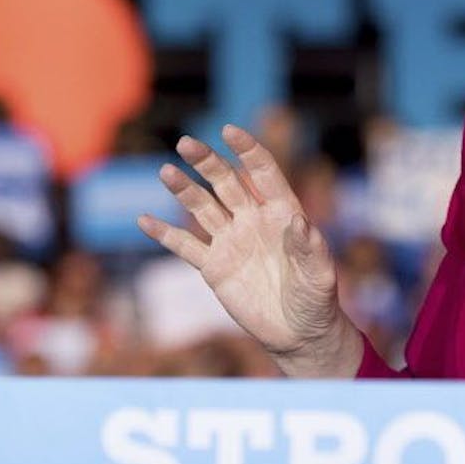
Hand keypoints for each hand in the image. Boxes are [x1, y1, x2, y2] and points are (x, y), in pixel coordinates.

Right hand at [137, 123, 361, 376]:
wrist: (297, 332)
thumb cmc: (316, 298)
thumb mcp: (320, 273)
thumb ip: (309, 247)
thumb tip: (298, 220)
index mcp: (281, 212)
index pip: (263, 173)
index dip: (247, 151)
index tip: (229, 131)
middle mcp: (252, 219)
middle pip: (225, 182)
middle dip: (206, 161)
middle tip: (186, 143)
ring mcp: (230, 240)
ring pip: (202, 207)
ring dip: (183, 189)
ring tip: (167, 171)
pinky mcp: (213, 266)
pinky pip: (184, 246)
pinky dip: (164, 234)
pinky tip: (144, 220)